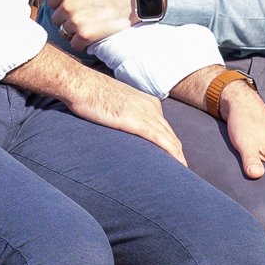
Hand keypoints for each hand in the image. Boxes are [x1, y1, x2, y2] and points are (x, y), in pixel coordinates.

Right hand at [7, 44, 187, 164]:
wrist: (81, 85)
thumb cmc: (91, 95)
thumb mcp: (114, 105)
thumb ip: (123, 117)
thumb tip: (121, 130)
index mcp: (148, 103)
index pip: (165, 129)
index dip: (171, 146)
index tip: (173, 162)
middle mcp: (152, 107)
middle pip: (171, 136)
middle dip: (178, 156)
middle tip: (182, 176)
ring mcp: (147, 114)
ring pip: (170, 141)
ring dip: (178, 160)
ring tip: (182, 178)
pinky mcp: (138, 122)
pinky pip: (162, 141)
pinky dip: (172, 155)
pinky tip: (177, 167)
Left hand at [46, 0, 138, 48]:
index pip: (52, 1)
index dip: (63, 2)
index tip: (76, 2)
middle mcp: (67, 6)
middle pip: (56, 18)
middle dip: (66, 16)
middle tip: (83, 13)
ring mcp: (76, 22)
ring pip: (64, 31)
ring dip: (73, 29)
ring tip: (89, 22)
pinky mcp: (87, 35)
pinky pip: (75, 44)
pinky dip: (81, 41)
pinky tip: (92, 32)